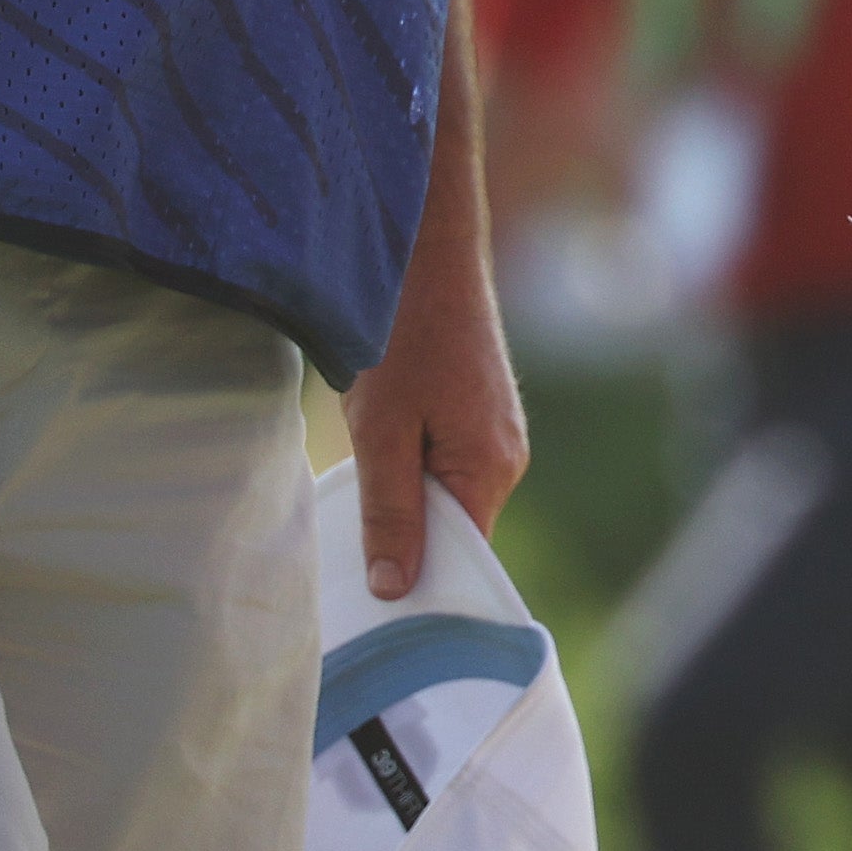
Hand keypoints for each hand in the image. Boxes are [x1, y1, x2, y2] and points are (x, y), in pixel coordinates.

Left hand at [342, 229, 525, 598]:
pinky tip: (376, 439)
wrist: (425, 247)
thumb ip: (391, 511)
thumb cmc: (404, 333)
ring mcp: (494, 432)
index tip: (369, 602)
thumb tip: (396, 589)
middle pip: (452, 531)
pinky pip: (443, 462)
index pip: (461, 559)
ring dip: (400, 494)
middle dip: (402, 537)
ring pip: (443, 494)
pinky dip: (407, 464)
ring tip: (360, 468)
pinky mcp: (477, 411)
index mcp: (491, 468)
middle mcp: (505, 456)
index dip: (419, 585)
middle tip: (346, 540)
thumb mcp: (383, 429)